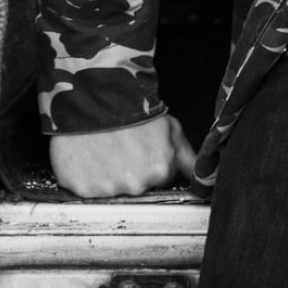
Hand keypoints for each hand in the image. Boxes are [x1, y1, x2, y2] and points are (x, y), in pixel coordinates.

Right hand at [50, 114, 196, 197]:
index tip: (144, 151)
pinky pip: (88, 190)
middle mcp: (135, 185)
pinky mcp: (81, 188)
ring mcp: (106, 189)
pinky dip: (89, 176)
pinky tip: (92, 157)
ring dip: (110, 175)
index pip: (161, 181)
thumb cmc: (134, 109)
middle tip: (125, 149)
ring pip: (112, 190)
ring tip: (108, 151)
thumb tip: (205, 181)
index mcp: (160, 172)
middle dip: (133, 172)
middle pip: (137, 188)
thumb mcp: (171, 129)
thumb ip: (188, 160)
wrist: (97, 96)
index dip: (153, 164)